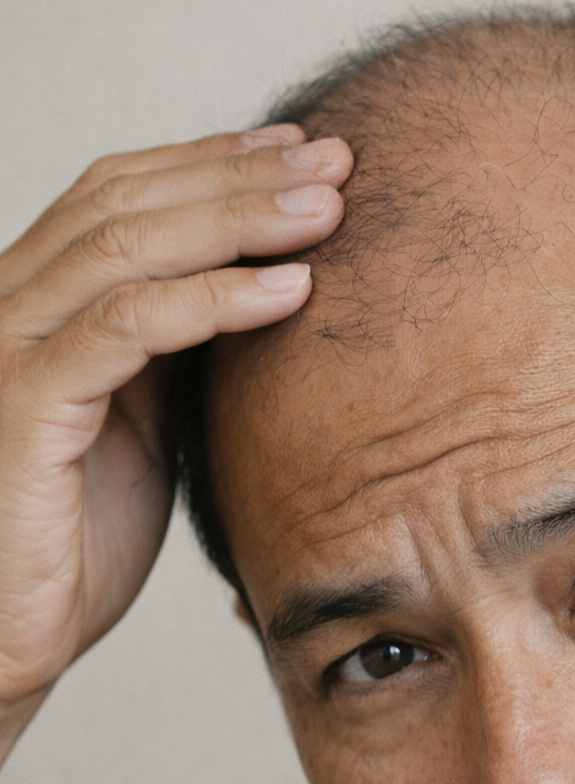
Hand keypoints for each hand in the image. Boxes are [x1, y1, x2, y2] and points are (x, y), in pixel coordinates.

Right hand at [0, 124, 350, 759]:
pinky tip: (287, 291)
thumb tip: (255, 287)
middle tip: (334, 160)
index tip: (302, 151)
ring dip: (238, 219)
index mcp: (42, 303)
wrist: (16, 632)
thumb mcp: (143, 425)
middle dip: (240, 174)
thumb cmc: (80, 537)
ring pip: (127, 246)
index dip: (215, 162)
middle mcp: (15, 306)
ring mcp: (12, 350)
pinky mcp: (27, 405)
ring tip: (327, 211)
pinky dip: (213, 301)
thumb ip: (174, 352)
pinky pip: (126, 328)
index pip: (123, 195)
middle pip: (129, 200)